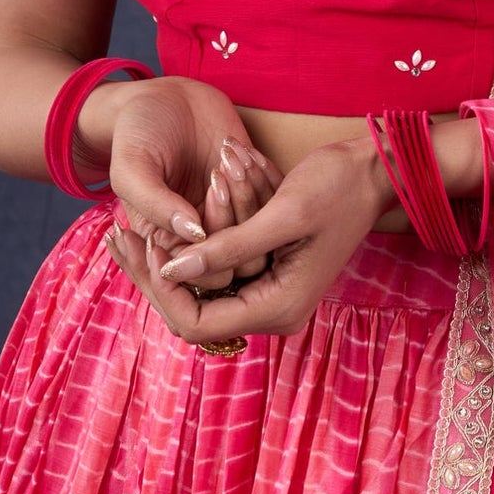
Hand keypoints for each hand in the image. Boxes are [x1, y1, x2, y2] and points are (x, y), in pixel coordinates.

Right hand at [103, 78, 279, 290]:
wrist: (164, 96)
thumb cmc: (140, 130)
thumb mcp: (132, 165)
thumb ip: (155, 203)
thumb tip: (194, 234)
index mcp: (166, 243)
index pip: (198, 274)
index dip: (206, 248)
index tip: (199, 201)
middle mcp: (201, 236)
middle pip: (234, 258)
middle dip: (230, 217)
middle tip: (215, 173)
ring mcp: (230, 213)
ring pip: (259, 231)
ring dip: (247, 194)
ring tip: (226, 154)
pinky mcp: (252, 189)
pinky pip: (272, 201)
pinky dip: (263, 177)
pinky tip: (241, 149)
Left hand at [107, 131, 397, 345]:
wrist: (375, 171)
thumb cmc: (337, 186)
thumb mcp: (281, 213)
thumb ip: (226, 247)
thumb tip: (169, 271)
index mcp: (278, 307)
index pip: (197, 322)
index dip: (161, 289)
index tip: (141, 244)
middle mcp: (272, 310)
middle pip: (191, 311)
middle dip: (153, 272)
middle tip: (118, 234)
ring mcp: (268, 292)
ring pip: (198, 291)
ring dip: (167, 257)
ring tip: (128, 224)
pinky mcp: (265, 271)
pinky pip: (215, 270)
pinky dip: (191, 245)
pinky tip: (160, 221)